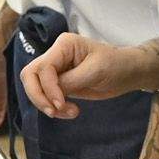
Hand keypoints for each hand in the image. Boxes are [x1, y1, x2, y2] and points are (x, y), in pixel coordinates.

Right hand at [19, 32, 144, 121]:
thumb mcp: (96, 71)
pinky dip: (55, 108)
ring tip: (71, 112)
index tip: (60, 104)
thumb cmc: (116, 65)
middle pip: (30, 75)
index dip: (48, 88)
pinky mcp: (60, 84)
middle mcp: (56, 55)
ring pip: (35, 88)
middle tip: (54, 112)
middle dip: (38, 96)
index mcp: (64, 45)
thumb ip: (71, 80)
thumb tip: (52, 94)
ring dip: (47, 104)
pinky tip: (71, 112)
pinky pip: (46, 97)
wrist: (128, 73)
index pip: (43, 67)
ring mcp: (56, 70)